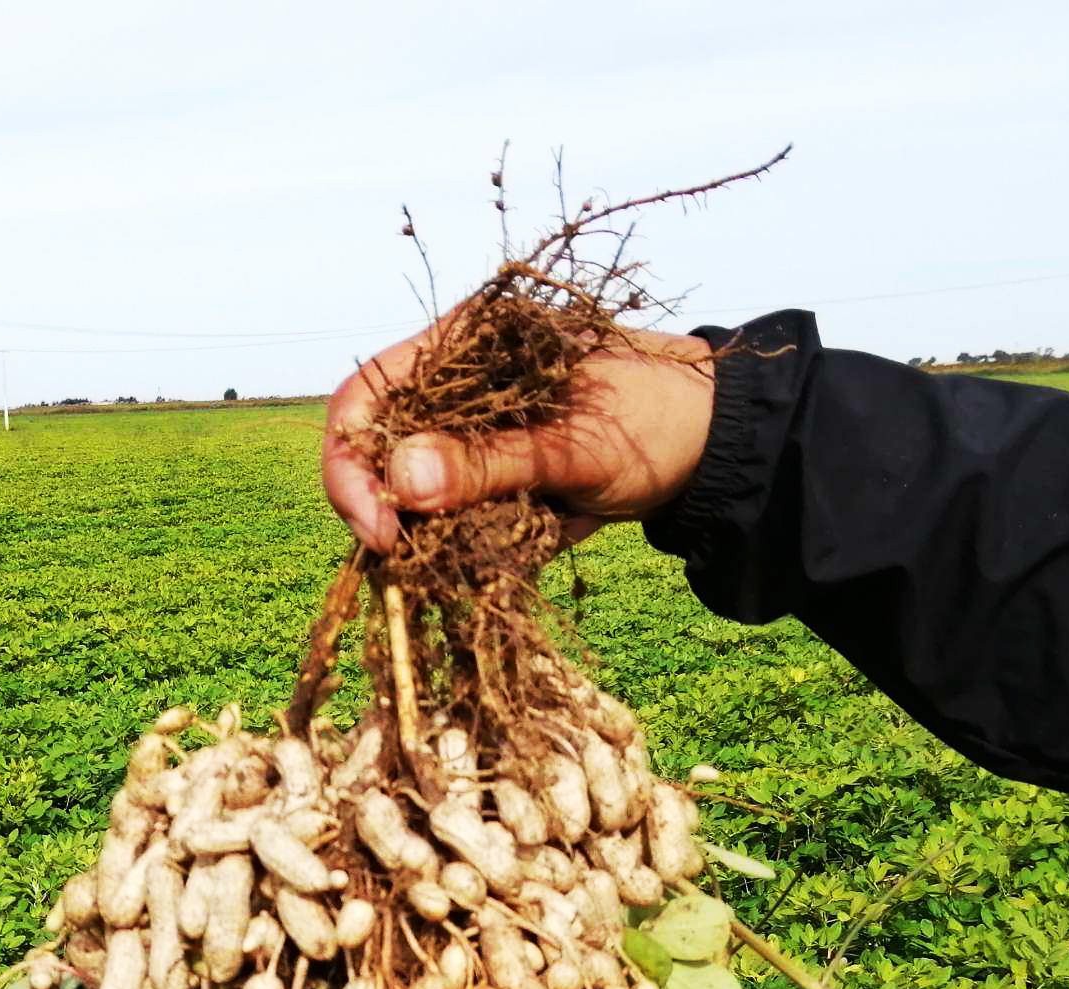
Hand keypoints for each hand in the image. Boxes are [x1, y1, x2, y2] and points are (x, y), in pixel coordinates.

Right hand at [321, 324, 717, 553]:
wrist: (715, 449)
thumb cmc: (657, 420)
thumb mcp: (574, 446)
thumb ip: (488, 461)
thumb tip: (399, 480)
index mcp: (462, 346)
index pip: (364, 398)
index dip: (352, 466)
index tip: (381, 532)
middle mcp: (451, 390)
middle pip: (374, 454)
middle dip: (389, 514)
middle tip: (420, 562)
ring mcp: (467, 439)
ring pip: (409, 499)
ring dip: (434, 539)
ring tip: (495, 546)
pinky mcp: (488, 482)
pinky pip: (451, 523)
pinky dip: (468, 548)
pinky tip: (520, 544)